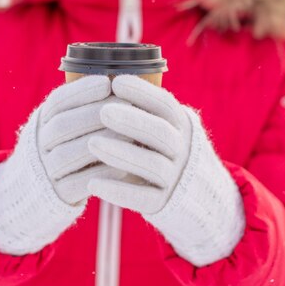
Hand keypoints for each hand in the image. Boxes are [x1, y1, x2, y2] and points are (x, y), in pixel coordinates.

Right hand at [0, 75, 130, 254]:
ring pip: (69, 154)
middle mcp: (39, 145)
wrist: (36, 191)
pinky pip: (79, 184)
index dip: (81, 91)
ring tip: (129, 134)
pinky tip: (124, 166)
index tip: (107, 83)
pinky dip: (102, 174)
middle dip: (95, 113)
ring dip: (101, 142)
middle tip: (126, 105)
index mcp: (42, 122)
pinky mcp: (58, 195)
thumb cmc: (65, 147)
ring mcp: (47, 171)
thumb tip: (121, 82)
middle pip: (62, 126)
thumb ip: (84, 108)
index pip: (57, 102)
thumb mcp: (63, 124)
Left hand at [86, 74, 191, 213]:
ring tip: (91, 143)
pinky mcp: (163, 203)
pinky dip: (118, 191)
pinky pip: (142, 198)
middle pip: (161, 133)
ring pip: (151, 165)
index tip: (116, 82)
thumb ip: (142, 112)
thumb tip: (105, 81)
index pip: (165, 105)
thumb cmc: (162, 151)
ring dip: (120, 153)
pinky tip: (93, 184)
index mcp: (180, 126)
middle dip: (131, 120)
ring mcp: (174, 178)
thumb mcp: (162, 128)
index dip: (143, 92)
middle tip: (103, 111)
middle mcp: (181, 150)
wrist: (193, 196)